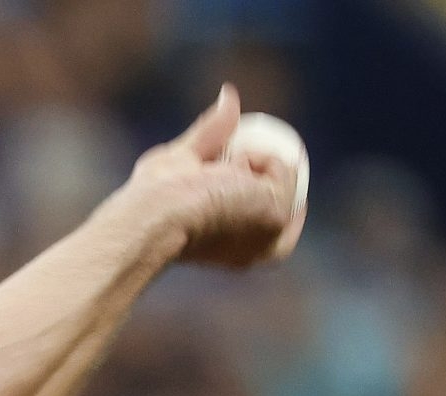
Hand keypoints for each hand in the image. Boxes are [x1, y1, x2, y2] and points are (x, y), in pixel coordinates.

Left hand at [123, 84, 303, 268]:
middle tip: (245, 155)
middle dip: (277, 173)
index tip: (254, 160)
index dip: (274, 184)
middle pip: (291, 202)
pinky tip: (231, 170)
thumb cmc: (156, 198)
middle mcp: (262, 251)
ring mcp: (273, 236)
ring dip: (254, 161)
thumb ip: (209, 132)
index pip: (279, 221)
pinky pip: (282, 169)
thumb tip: (229, 93)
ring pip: (285, 178)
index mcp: (240, 252)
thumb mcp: (186, 159)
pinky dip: (258, 158)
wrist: (154, 215)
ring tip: (220, 171)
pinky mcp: (278, 217)